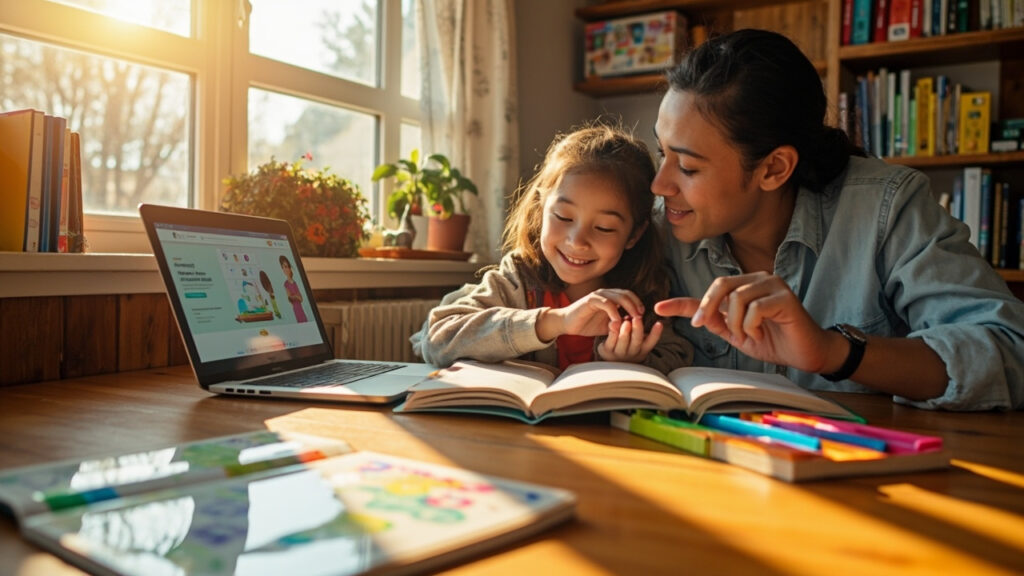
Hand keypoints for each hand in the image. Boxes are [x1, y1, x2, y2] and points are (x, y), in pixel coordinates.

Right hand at [536, 288, 644, 340]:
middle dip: (635, 304)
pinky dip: (614, 313)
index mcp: (610, 297)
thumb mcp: (608, 325)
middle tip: (641, 316)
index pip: (628, 295)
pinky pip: (606, 304)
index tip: (642, 315)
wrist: (567, 324)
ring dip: (628, 307)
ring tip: (633, 319)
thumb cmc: (587, 324)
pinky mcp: (590, 300)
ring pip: (618, 297)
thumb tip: (636, 327)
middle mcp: (604, 293)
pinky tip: (617, 322)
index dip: (637, 303)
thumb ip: (620, 324)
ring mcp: (597, 295)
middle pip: (626, 294)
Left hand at [598, 316, 663, 362]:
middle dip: (637, 329)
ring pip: (623, 341)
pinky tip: (613, 323)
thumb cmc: (626, 345)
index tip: (659, 324)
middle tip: (637, 318)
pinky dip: (612, 332)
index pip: (651, 341)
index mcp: (642, 348)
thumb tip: (640, 313)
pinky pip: (610, 341)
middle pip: (637, 341)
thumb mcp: (636, 340)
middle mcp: (632, 352)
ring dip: (625, 331)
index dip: (656, 333)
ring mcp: (620, 352)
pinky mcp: (608, 350)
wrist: (611, 360)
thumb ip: (639, 329)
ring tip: (626, 322)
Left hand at [653, 272, 834, 372]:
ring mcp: (773, 284)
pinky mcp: (784, 296)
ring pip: (736, 297)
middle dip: (707, 307)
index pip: (711, 289)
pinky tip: (760, 332)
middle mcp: (758, 279)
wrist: (805, 353)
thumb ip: (718, 322)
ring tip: (747, 335)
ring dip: (736, 323)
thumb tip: (695, 315)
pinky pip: (754, 307)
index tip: (658, 308)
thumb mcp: (737, 333)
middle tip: (704, 326)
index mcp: (746, 286)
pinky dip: (751, 325)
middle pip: (720, 285)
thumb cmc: (773, 341)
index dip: (683, 301)